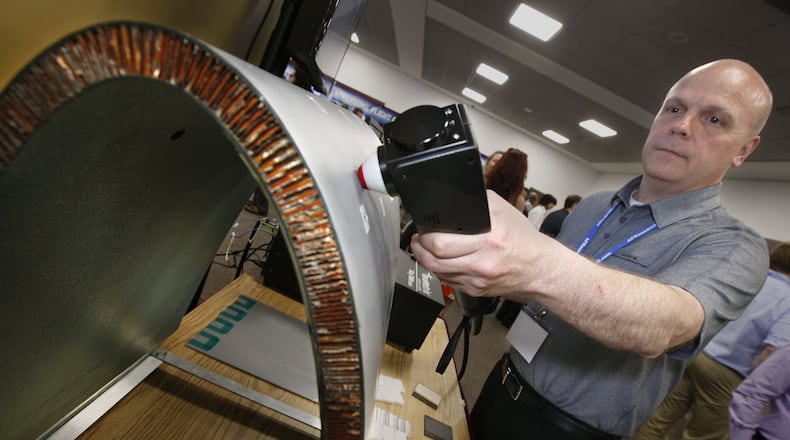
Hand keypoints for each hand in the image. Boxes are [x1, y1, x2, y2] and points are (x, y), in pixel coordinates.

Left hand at [410, 190, 545, 296]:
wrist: (539, 267)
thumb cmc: (522, 239)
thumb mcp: (502, 210)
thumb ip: (476, 203)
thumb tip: (453, 198)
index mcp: (488, 241)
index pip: (441, 243)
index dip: (425, 236)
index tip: (422, 229)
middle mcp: (481, 263)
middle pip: (434, 260)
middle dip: (419, 248)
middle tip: (418, 239)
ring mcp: (477, 280)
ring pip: (438, 273)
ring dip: (426, 260)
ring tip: (424, 249)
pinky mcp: (476, 291)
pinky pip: (448, 282)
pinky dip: (441, 271)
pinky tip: (441, 262)